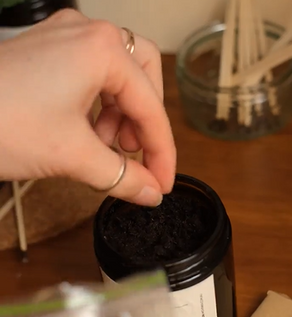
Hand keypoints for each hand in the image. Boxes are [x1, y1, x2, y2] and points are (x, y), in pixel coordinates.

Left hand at [0, 9, 175, 205]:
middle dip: (142, 123)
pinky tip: (86, 133)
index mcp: (101, 50)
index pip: (151, 106)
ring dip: (120, 116)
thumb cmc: (0, 124)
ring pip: (118, 77)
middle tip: (133, 155)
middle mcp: (86, 34)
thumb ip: (121, 177)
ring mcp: (64, 39)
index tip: (161, 183)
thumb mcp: (72, 156)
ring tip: (104, 149)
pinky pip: (92, 76)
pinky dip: (98, 108)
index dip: (161, 152)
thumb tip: (150, 193)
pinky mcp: (48, 53)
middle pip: (143, 79)